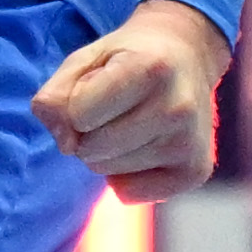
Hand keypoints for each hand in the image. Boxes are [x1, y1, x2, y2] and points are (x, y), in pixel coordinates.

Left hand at [33, 0, 233, 200]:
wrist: (188, 57)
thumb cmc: (128, 58)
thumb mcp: (85, 60)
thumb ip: (56, 95)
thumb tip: (65, 144)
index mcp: (151, 67)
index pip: (78, 114)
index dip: (76, 104)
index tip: (98, 86)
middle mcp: (178, 107)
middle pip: (91, 149)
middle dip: (88, 133)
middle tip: (113, 109)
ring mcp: (189, 143)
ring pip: (108, 172)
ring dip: (107, 154)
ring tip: (131, 123)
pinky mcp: (195, 172)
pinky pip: (128, 194)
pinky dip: (125, 178)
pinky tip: (144, 147)